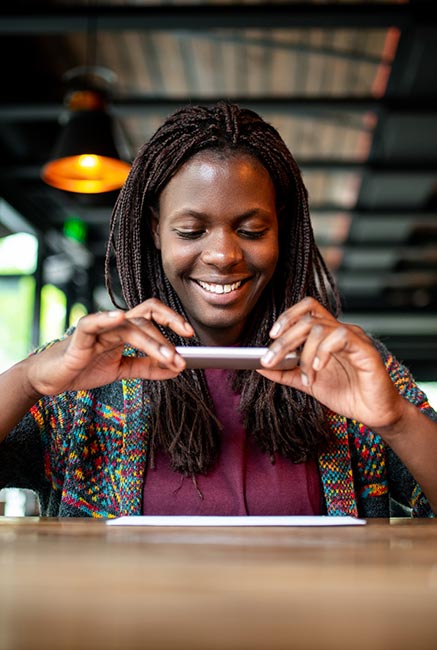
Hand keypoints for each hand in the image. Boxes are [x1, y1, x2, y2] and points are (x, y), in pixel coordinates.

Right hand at [25, 298, 193, 396]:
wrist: (52, 379)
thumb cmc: (84, 368)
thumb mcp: (122, 370)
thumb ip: (147, 368)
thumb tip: (176, 369)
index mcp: (125, 329)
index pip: (153, 315)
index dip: (172, 320)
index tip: (190, 334)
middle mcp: (114, 324)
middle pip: (146, 317)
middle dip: (167, 334)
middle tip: (182, 356)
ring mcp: (98, 329)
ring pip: (129, 326)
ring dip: (152, 342)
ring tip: (168, 357)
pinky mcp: (79, 338)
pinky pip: (93, 323)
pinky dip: (106, 318)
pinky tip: (119, 318)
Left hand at [258, 297, 406, 430]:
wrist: (375, 414)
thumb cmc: (348, 394)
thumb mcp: (308, 383)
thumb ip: (285, 373)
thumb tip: (259, 365)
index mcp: (327, 335)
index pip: (307, 309)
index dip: (287, 316)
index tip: (271, 336)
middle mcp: (340, 331)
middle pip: (307, 319)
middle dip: (284, 340)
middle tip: (269, 360)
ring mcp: (353, 338)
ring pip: (319, 328)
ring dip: (304, 354)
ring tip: (306, 377)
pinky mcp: (365, 349)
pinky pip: (340, 337)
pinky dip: (323, 352)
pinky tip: (319, 369)